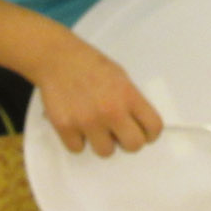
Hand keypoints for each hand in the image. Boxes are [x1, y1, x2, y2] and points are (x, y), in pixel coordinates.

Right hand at [33, 36, 163, 156]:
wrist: (57, 58)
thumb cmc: (89, 64)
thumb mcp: (120, 76)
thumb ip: (131, 100)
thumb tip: (137, 124)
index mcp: (128, 95)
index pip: (154, 126)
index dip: (150, 134)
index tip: (144, 134)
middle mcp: (110, 110)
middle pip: (134, 145)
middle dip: (128, 141)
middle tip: (119, 133)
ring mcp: (87, 121)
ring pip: (106, 152)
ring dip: (101, 141)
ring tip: (94, 124)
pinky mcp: (65, 127)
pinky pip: (78, 148)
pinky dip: (77, 140)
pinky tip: (76, 123)